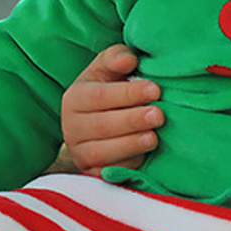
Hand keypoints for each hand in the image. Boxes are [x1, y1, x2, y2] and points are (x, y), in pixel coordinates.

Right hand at [61, 45, 163, 173]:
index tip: (155, 90)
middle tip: (159, 115)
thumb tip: (129, 61)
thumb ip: (116, 58)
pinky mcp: (90, 172)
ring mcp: (79, 152)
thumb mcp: (108, 67)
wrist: (100, 117)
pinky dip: (126, 166)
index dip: (128, 94)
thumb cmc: (110, 86)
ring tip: (154, 138)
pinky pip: (107, 173)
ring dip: (130, 145)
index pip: (100, 96)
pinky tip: (144, 156)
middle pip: (101, 125)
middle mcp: (72, 127)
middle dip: (132, 120)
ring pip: (102, 152)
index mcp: (75, 97)